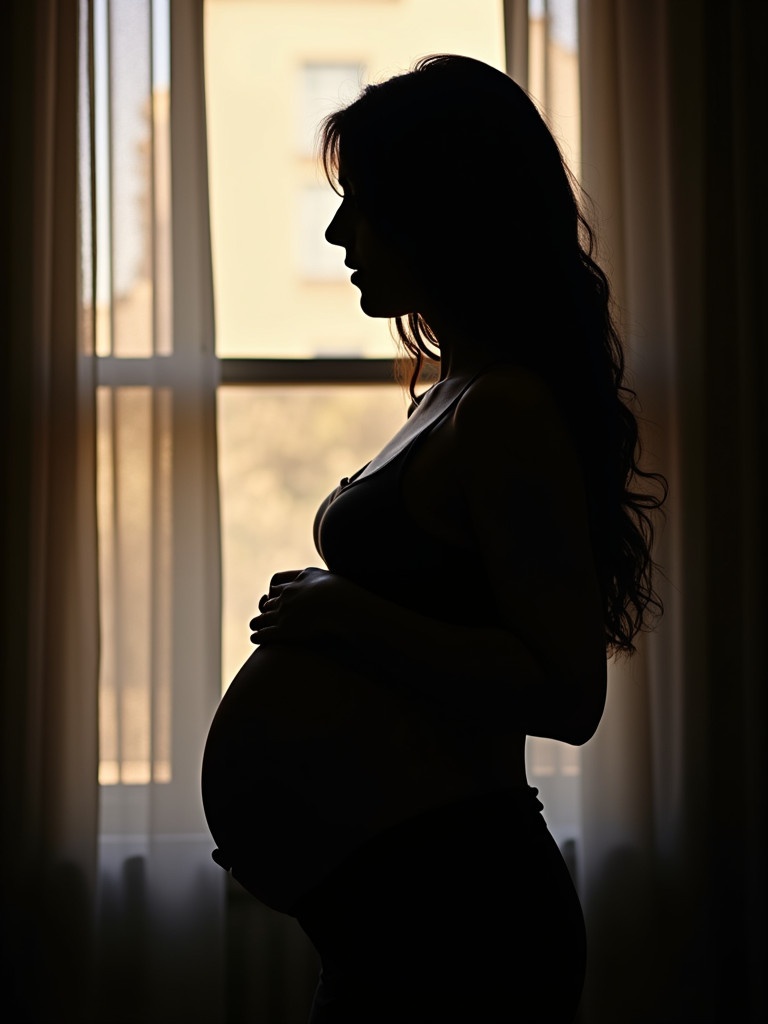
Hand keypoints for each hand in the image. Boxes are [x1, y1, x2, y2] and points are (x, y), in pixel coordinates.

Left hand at [249, 567, 363, 646]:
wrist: (344, 606)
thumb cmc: (351, 598)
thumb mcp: (344, 586)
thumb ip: (336, 586)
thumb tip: (343, 589)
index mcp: (302, 578)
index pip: (279, 581)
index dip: (276, 588)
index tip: (273, 593)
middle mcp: (290, 593)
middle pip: (271, 599)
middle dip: (267, 606)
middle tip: (264, 612)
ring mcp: (284, 611)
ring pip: (263, 616)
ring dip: (258, 621)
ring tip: (255, 626)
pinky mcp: (283, 629)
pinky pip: (264, 633)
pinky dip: (258, 635)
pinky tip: (255, 639)